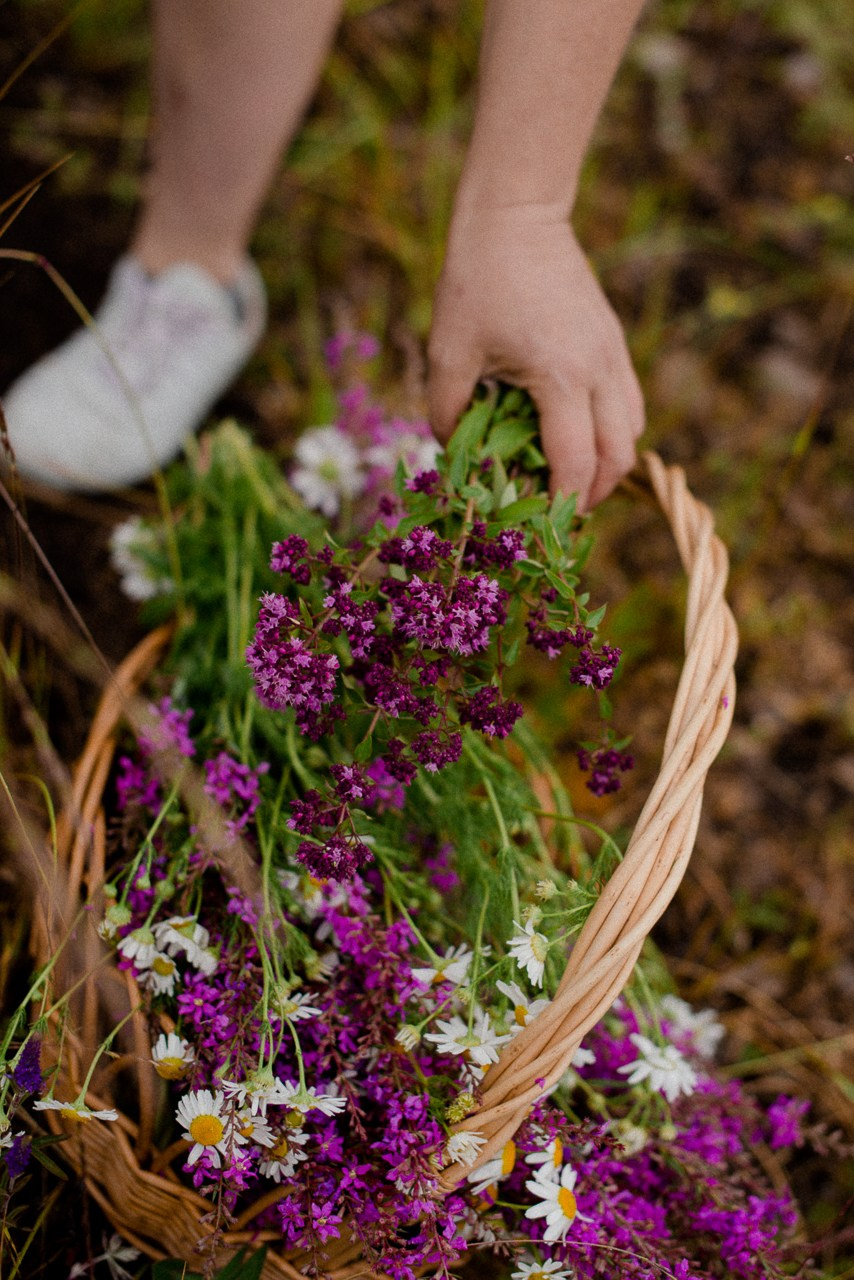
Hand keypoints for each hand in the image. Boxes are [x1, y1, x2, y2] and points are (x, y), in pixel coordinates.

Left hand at [428, 205, 644, 509]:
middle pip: (620, 458)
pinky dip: (611, 434)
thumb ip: (447, 412)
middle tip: (556, 511)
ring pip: (632, 432)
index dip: (562, 504)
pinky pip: (628, 405)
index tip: (541, 525)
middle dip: (593, 495)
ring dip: (607, 466)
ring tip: (567, 479)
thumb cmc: (477, 281)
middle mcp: (600, 370)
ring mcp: (614, 355)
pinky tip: (576, 438)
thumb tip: (454, 456)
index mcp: (561, 377)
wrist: (517, 217)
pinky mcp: (614, 343)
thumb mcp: (448, 351)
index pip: (577, 463)